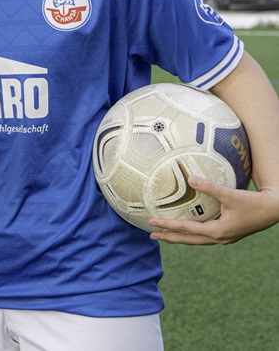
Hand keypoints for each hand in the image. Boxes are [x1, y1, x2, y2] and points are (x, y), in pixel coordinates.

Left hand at [149, 176, 278, 244]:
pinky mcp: (229, 233)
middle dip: (170, 237)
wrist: (274, 210)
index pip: (186, 229)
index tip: (151, 222)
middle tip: (152, 235)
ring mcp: (225, 237)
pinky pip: (205, 236)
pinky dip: (193, 233)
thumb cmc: (254, 203)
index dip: (167, 225)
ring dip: (181, 237)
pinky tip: (189, 228)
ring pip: (197, 240)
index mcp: (218, 231)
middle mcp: (219, 238)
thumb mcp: (230, 194)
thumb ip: (209, 187)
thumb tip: (190, 178)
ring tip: (166, 235)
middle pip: (189, 240)